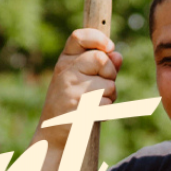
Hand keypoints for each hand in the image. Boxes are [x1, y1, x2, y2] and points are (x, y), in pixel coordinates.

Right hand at [37, 27, 122, 146]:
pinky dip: (106, 111)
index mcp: (64, 62)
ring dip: (109, 96)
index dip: (97, 38)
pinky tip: (92, 114)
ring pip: (109, 84)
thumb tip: (117, 55)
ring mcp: (71, 91)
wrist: (52, 134)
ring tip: (94, 103)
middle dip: (110, 73)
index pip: (79, 37)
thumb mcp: (79, 79)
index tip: (109, 47)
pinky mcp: (79, 109)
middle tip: (103, 85)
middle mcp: (65, 73)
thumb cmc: (70, 104)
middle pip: (101, 59)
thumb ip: (100, 66)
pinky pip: (107, 104)